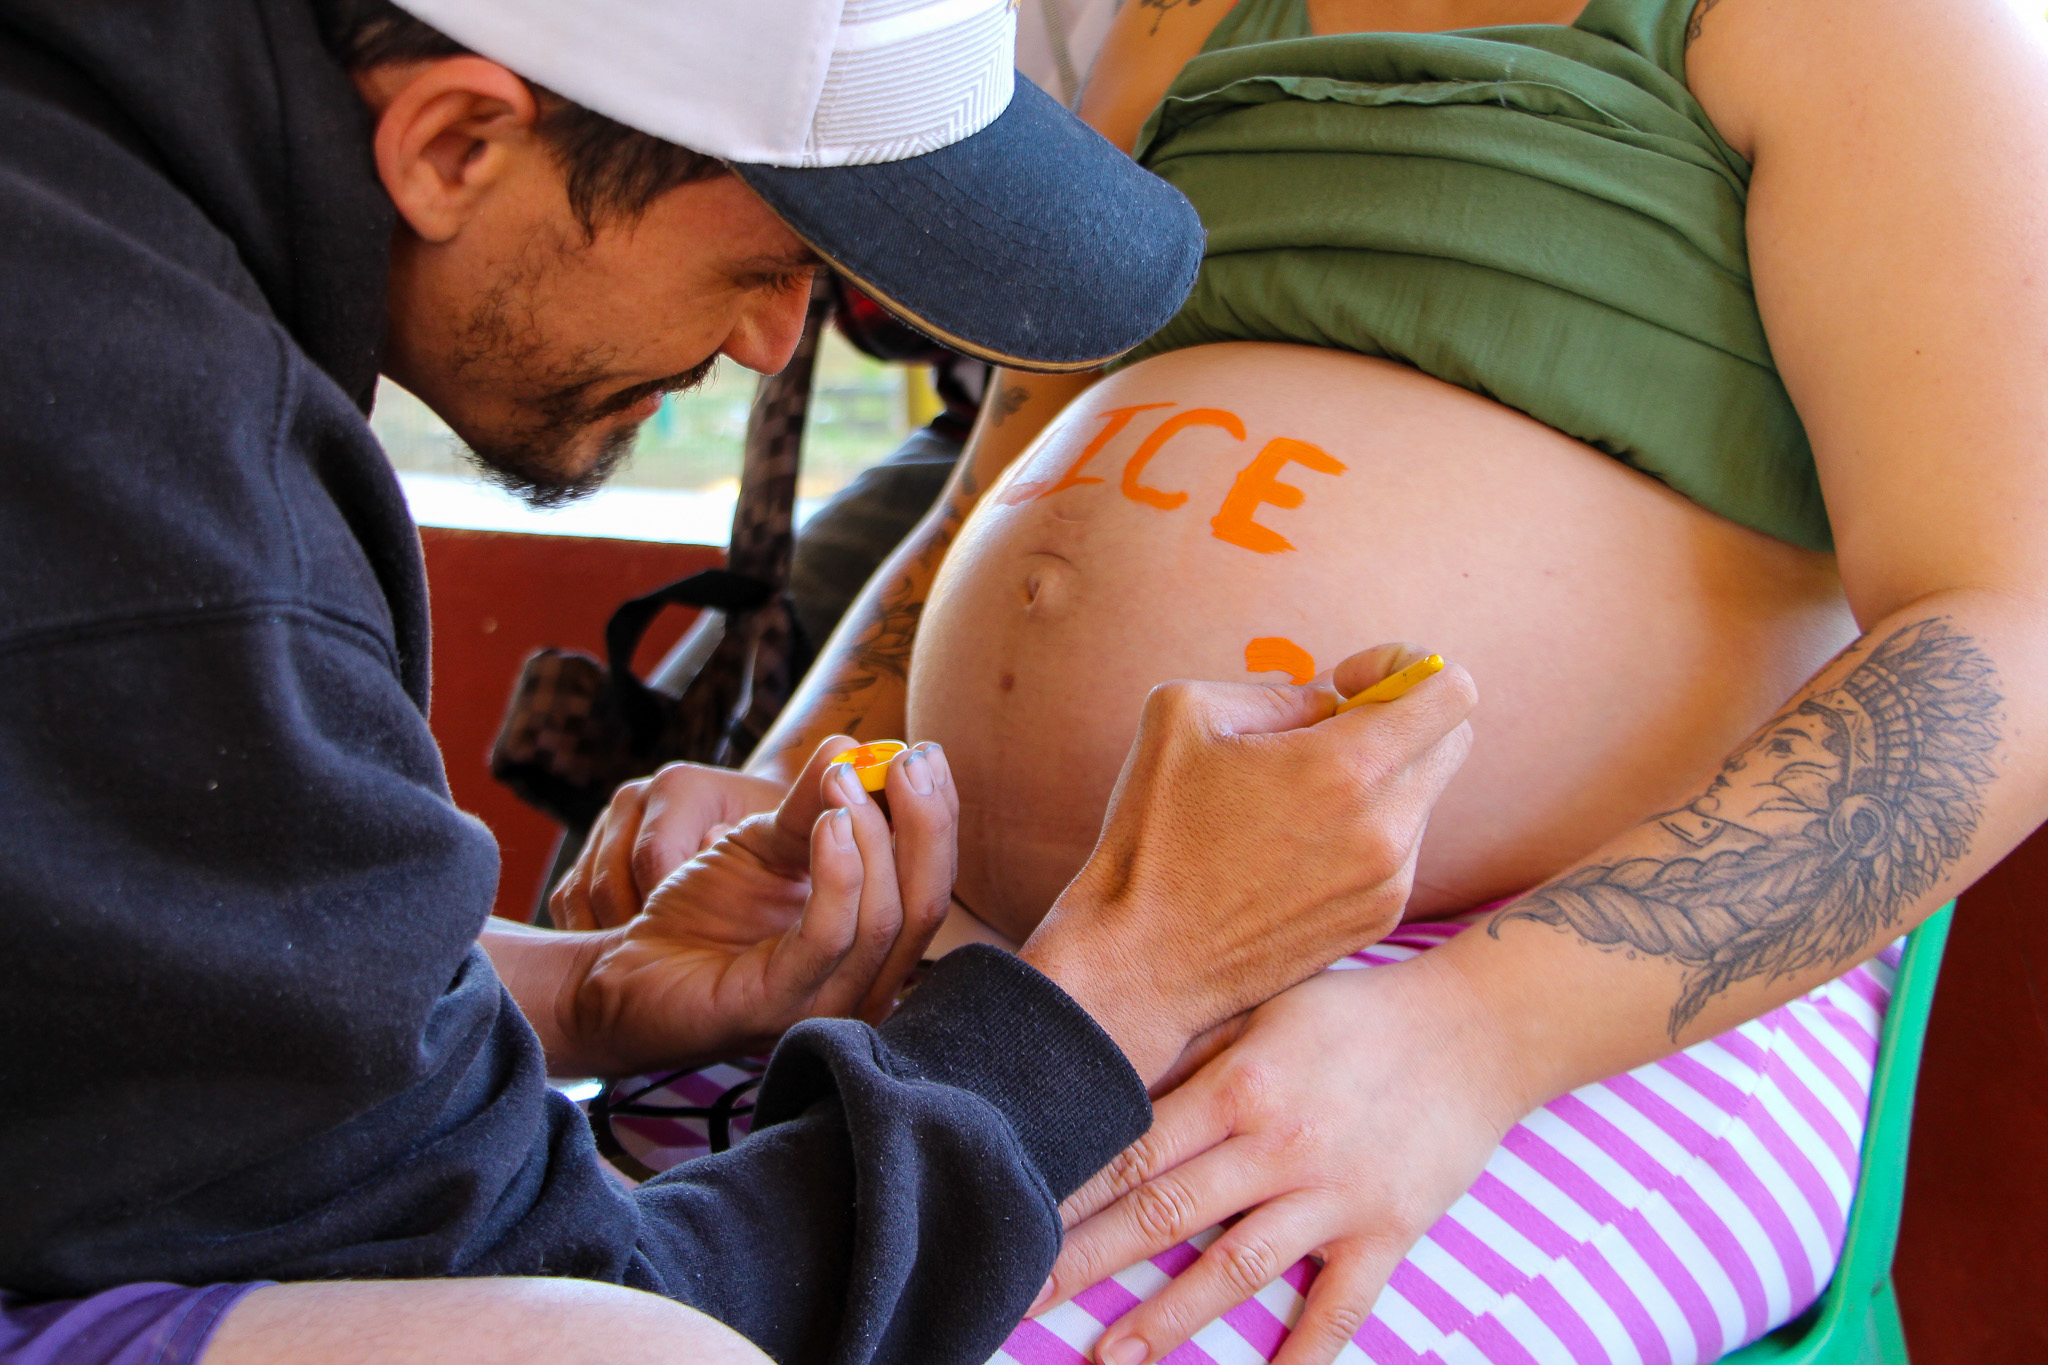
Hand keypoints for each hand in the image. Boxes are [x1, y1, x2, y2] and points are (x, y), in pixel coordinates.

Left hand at [552, 738, 957, 1075]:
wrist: (627, 966)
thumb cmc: (704, 910)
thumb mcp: (766, 843)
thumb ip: (813, 805)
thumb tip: (855, 746)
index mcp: (876, 948)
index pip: (933, 882)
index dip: (939, 818)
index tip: (925, 754)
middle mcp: (866, 983)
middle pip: (927, 903)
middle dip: (925, 825)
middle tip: (906, 760)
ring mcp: (826, 1002)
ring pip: (885, 919)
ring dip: (873, 838)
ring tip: (845, 781)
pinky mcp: (778, 1007)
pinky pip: (828, 939)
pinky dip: (837, 877)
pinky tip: (828, 824)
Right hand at [1019, 645, 1476, 1083]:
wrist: (1144, 959)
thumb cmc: (1155, 830)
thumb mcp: (1187, 715)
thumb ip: (1279, 690)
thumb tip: (1332, 700)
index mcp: (1346, 766)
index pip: (1450, 691)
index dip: (1405, 666)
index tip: (1349, 686)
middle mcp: (1387, 827)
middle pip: (1453, 739)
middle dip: (1402, 719)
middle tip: (1330, 734)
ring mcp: (1391, 880)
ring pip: (1424, 795)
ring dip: (1379, 779)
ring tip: (1296, 802)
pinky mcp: (1380, 918)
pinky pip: (1402, 848)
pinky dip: (1365, 831)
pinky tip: (1295, 847)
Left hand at [1043, 961, 1526, 1364]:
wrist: (1481, 1028)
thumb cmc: (1359, 1013)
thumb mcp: (1267, 1010)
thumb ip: (1195, 1057)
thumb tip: (1112, 1095)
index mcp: (1241, 1085)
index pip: (1135, 1150)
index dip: (1069, 1193)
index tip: (1013, 1221)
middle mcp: (1281, 1144)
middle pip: (1164, 1215)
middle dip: (1084, 1262)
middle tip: (1017, 1300)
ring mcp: (1336, 1195)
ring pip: (1235, 1268)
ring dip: (1167, 1320)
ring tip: (1106, 1358)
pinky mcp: (1389, 1232)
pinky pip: (1338, 1307)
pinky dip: (1300, 1355)